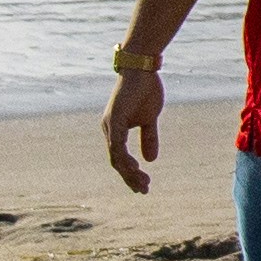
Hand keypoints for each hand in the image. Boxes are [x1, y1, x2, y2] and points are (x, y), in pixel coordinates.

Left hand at [98, 60, 160, 194]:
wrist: (142, 69)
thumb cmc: (144, 91)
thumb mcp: (149, 119)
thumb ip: (149, 138)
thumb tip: (151, 160)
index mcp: (115, 131)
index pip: (120, 158)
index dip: (131, 173)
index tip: (143, 186)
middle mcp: (109, 130)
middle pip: (116, 162)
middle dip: (130, 178)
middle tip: (143, 191)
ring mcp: (110, 125)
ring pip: (115, 157)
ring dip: (129, 172)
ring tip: (142, 183)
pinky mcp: (115, 119)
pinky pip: (117, 144)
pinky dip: (124, 157)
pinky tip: (134, 168)